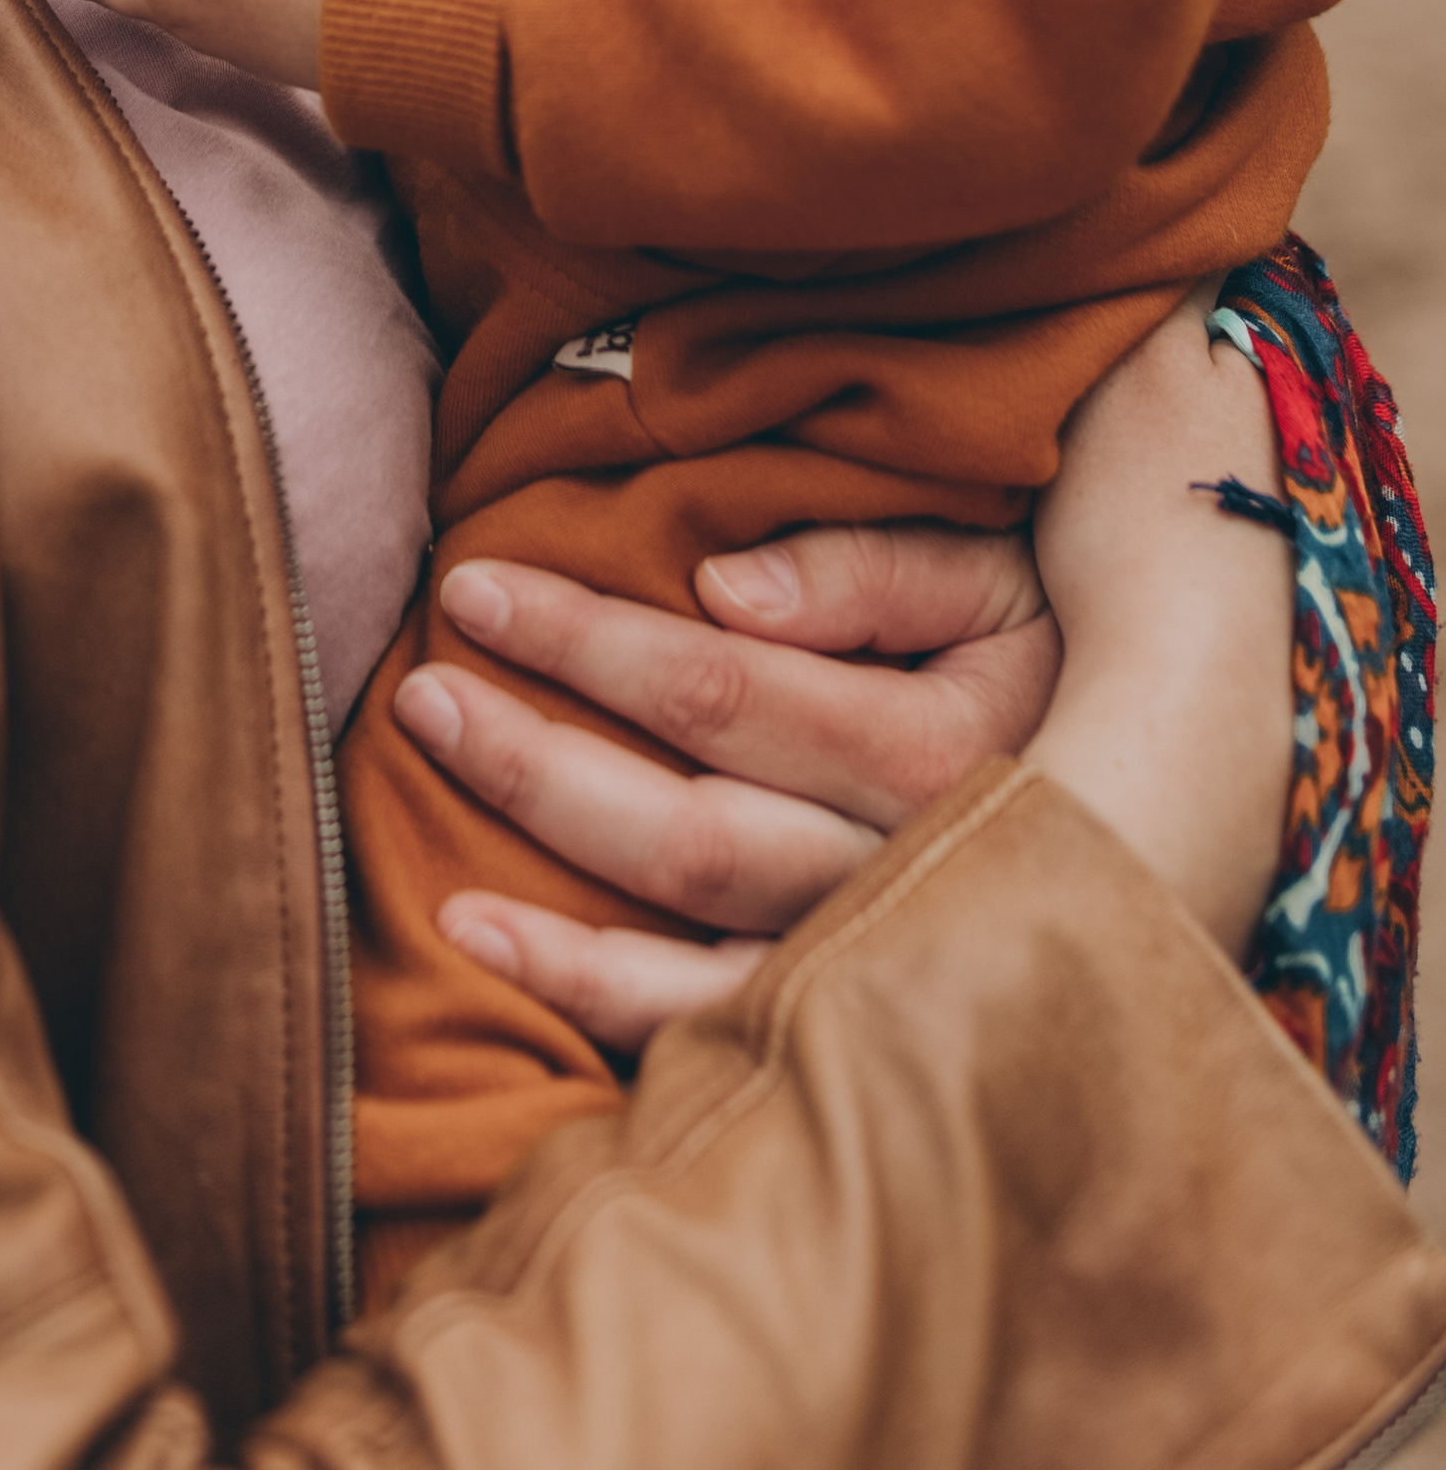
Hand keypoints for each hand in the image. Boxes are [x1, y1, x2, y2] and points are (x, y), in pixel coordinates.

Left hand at [397, 289, 1297, 1057]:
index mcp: (944, 748)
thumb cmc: (1057, 645)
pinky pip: (730, 1040)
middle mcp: (916, 875)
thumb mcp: (993, 572)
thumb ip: (868, 570)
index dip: (589, 639)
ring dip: (553, 923)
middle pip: (690, 829)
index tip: (477, 587)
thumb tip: (723, 594)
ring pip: (697, 961)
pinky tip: (505, 966)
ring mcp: (895, 972)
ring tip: (441, 880)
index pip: (723, 688)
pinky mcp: (876, 1033)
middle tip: (426, 692)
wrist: (1185, 787)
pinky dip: (611, 1013)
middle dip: (542, 760)